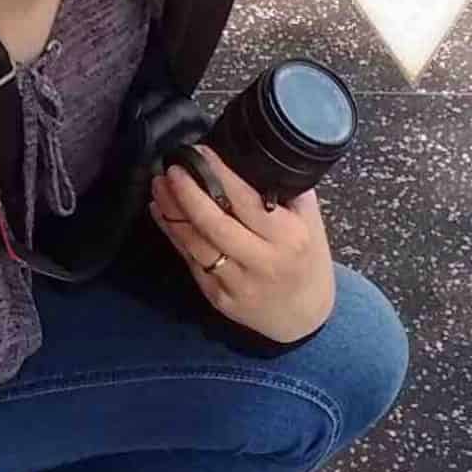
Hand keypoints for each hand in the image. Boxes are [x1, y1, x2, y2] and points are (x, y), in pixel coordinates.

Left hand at [150, 148, 335, 343]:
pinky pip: (190, 261)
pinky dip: (173, 234)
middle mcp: (262, 261)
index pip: (247, 201)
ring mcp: (237, 282)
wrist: (303, 318)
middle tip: (172, 167)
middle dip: (188, 193)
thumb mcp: (311, 223)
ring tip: (160, 185)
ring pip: (196, 244)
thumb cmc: (307, 262)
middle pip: (215, 224)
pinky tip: (161, 212)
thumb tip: (254, 157)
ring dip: (172, 212)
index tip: (201, 153)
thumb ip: (288, 192)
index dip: (220, 175)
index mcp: (288, 237)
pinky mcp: (217, 297)